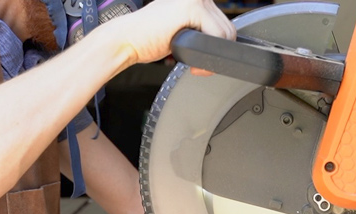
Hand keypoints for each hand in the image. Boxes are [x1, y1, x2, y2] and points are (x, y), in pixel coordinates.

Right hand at [114, 0, 235, 64]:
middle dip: (216, 53)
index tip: (202, 59)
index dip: (218, 47)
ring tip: (193, 63)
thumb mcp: (182, 31)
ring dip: (212, 57)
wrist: (127, 40)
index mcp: (196, 0)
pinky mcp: (191, 7)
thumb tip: (224, 43)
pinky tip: (191, 61)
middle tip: (197, 65)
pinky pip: (216, 36)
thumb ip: (201, 30)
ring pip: (225, 34)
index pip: (224, 24)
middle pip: (228, 29)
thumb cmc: (149, 38)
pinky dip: (208, 56)